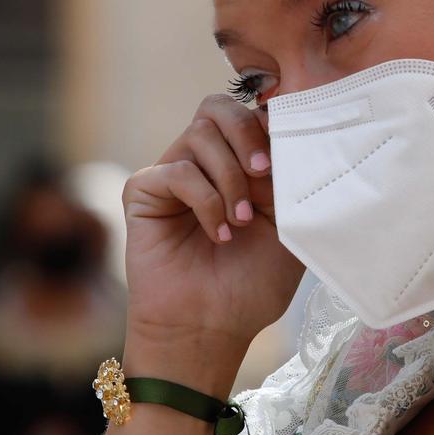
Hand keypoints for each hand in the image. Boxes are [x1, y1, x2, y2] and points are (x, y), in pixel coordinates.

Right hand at [123, 95, 303, 363]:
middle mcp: (203, 163)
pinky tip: (219, 234)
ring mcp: (172, 175)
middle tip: (265, 172)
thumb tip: (288, 133)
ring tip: (241, 221)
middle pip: (217, 106)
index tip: (288, 155)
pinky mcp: (144, 191)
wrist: (212, 328)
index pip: (249, 113)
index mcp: (238, 165)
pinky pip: (178, 171)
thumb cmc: (251, 284)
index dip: (269, 124)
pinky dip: (206, 200)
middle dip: (247, 132)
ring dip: (230, 177)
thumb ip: (290, 179)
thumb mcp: (289, 227)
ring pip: (200, 134)